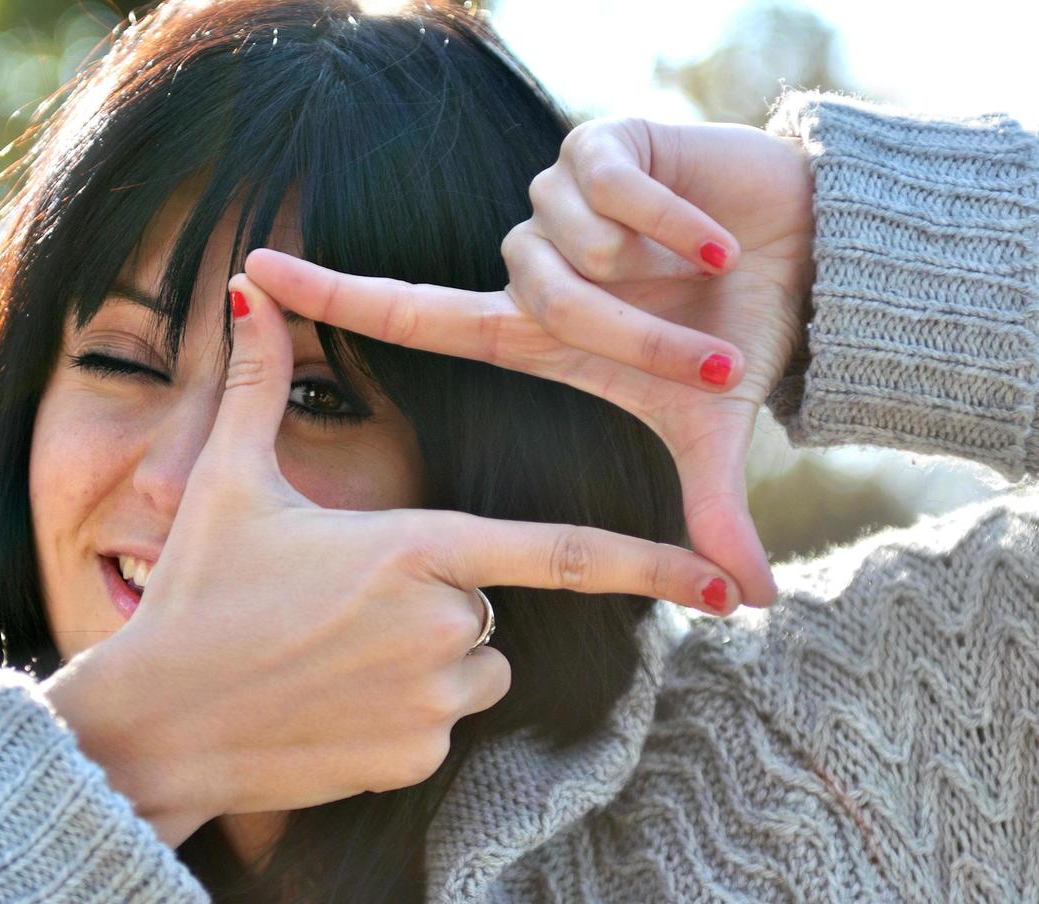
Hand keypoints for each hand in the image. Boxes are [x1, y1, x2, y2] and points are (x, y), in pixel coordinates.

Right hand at [42, 275, 743, 847]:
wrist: (156, 726)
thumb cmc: (195, 594)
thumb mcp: (227, 481)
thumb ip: (259, 382)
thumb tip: (250, 286)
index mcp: (413, 549)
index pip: (560, 553)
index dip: (649, 564)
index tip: (721, 583)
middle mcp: (439, 627)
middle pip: (489, 601)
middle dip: (441, 595)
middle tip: (342, 602)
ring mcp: (429, 704)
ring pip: (474, 666)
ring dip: (429, 657)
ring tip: (335, 653)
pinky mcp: (413, 763)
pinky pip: (441, 725)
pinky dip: (404, 713)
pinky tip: (330, 704)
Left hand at [244, 119, 814, 607]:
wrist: (809, 259)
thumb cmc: (739, 336)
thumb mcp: (711, 427)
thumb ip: (710, 510)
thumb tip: (753, 603)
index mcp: (527, 329)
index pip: (407, 314)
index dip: (330, 298)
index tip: (251, 273)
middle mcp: (529, 262)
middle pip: (534, 295)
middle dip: (630, 334)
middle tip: (714, 359)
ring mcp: (560, 199)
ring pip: (564, 241)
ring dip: (649, 273)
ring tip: (708, 274)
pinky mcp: (602, 144)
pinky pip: (606, 185)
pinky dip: (671, 219)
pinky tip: (714, 234)